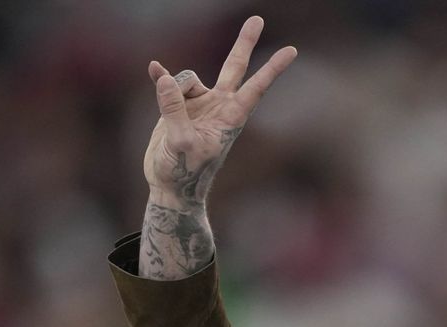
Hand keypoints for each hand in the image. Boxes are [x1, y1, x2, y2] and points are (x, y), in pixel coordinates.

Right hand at [142, 15, 296, 202]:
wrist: (171, 187)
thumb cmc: (184, 173)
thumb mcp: (179, 143)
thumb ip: (173, 110)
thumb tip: (165, 77)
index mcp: (230, 117)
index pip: (255, 88)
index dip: (272, 69)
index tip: (292, 50)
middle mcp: (218, 106)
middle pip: (234, 67)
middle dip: (244, 43)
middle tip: (257, 19)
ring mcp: (198, 104)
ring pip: (186, 79)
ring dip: (173, 91)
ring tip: (170, 126)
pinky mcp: (178, 106)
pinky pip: (169, 84)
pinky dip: (161, 78)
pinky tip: (154, 69)